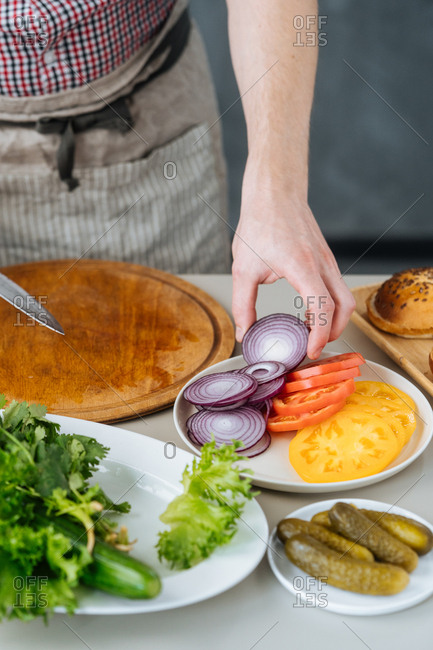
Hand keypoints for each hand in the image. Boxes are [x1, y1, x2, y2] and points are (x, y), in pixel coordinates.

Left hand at [231, 172, 355, 358]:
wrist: (275, 192)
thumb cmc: (261, 223)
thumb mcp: (243, 268)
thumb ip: (243, 304)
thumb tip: (244, 331)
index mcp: (303, 266)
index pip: (323, 307)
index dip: (320, 334)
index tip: (310, 350)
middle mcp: (322, 264)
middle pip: (344, 307)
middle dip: (333, 331)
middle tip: (313, 346)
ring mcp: (328, 260)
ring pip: (344, 297)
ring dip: (333, 319)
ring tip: (310, 332)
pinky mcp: (326, 258)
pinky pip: (336, 287)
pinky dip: (329, 305)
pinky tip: (308, 311)